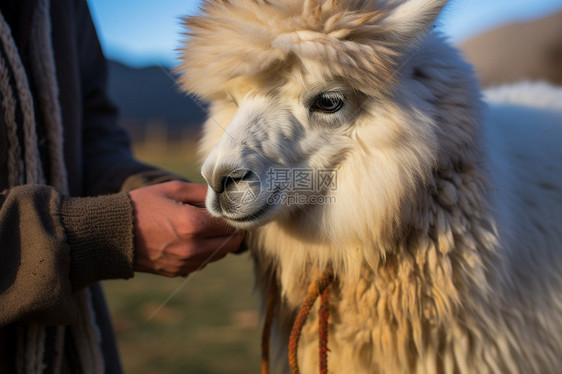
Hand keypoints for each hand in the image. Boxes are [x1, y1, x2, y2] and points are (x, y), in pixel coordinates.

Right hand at [129, 181, 243, 276]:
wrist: (112, 234)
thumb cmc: (143, 205)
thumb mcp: (174, 189)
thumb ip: (204, 193)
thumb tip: (226, 197)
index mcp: (193, 225)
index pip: (231, 224)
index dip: (234, 215)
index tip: (230, 208)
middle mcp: (193, 248)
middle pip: (231, 243)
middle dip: (231, 230)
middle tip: (222, 218)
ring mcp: (186, 263)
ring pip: (219, 254)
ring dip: (219, 242)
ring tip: (204, 226)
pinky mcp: (178, 272)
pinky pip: (203, 262)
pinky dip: (204, 251)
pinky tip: (191, 238)